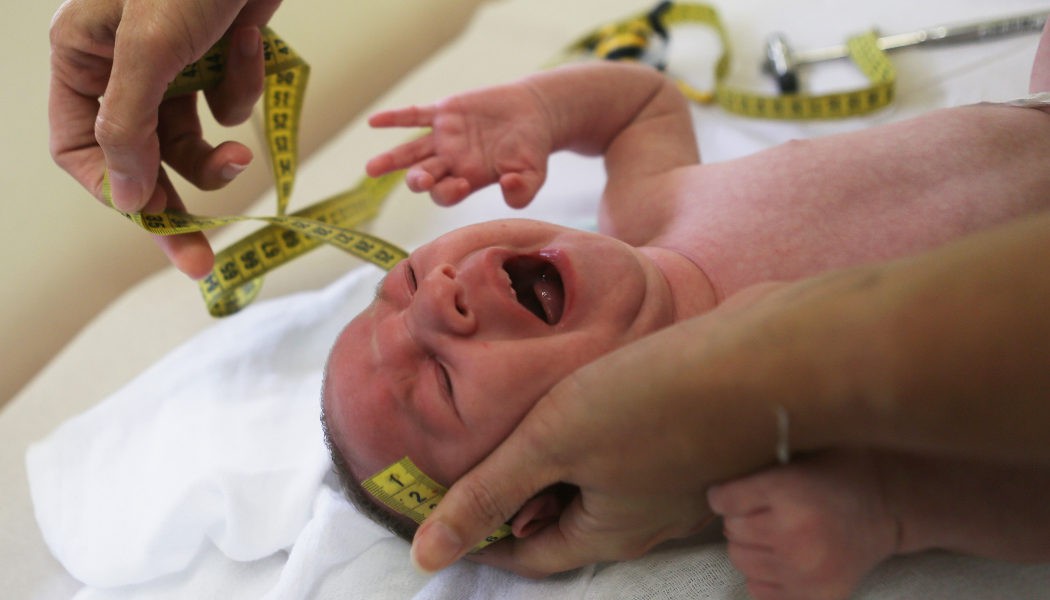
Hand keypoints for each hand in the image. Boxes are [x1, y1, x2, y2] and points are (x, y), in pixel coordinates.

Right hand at [49, 0, 281, 277]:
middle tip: (202, 261)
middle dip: (174, 206)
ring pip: (189, 138)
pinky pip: (230, 96)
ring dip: (217, 154)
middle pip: (140, 159)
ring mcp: (174, 62)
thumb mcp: (150, 47)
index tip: (158, 230)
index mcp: (83, 60)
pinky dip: (248, 80)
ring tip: (243, 160)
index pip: (84, 152)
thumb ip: (129, 124)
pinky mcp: (219, 54)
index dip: (120, 194)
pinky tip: (253, 39)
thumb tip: (125, 194)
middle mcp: (122, 66)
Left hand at [365, 82, 554, 207]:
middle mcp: (450, 163)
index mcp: (468, 180)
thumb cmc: (532, 148)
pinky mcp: (444, 112)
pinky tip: (374, 121)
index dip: (449, 192)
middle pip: (424, 177)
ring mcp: (444, 138)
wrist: (533, 112)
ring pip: (412, 152)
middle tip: (421, 180)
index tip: (463, 185)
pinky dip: (395, 118)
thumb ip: (523, 191)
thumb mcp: (534, 173)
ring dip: (391, 160)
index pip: (447, 194)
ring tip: (371, 169)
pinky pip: (414, 116)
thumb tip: (509, 189)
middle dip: (419, 180)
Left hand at [412, 282, 802, 576]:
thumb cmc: (656, 401)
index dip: (479, 538)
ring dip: (550, 454)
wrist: (764, 357)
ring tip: (513, 412)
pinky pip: (620, 447)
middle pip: (559, 516)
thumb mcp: (554, 442)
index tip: (440, 511)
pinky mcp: (686, 438)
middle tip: (468, 448)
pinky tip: (572, 389)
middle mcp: (643, 517)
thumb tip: (428, 555)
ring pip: (590, 477)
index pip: (527, 555)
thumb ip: (489, 492)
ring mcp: (671, 478)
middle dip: (512, 490)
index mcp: (607, 532)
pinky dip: (587, 430)